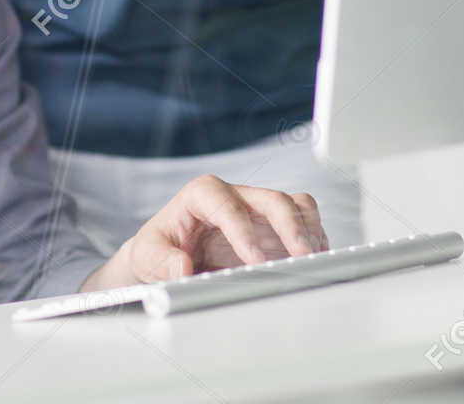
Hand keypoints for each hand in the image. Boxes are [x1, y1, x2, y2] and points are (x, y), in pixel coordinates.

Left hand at [83, 174, 329, 290]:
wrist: (168, 255)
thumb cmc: (158, 249)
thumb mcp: (148, 254)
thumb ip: (162, 261)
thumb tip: (182, 269)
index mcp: (202, 194)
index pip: (228, 207)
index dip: (244, 233)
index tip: (255, 261)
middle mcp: (235, 196)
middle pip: (272, 199)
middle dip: (291, 226)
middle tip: (302, 256)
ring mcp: (258, 210)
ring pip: (295, 204)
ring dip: (308, 229)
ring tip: (314, 258)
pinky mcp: (274, 226)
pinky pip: (304, 221)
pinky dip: (314, 239)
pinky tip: (315, 259)